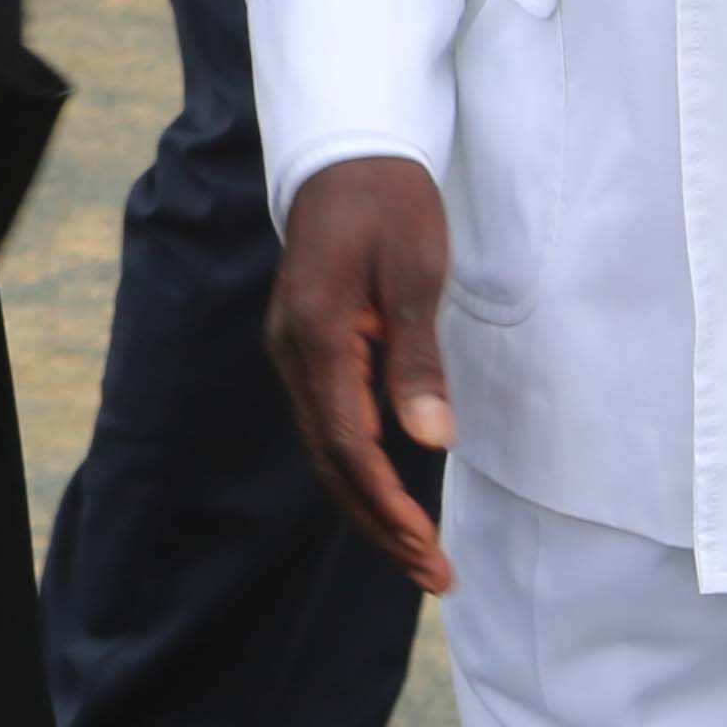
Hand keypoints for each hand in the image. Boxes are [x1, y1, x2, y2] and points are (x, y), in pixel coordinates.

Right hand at [266, 156, 455, 593]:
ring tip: (417, 551)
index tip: (429, 549)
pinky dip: (357, 467)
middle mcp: (293, 350)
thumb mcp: (416, 273)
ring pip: (325, 447)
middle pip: (331, 461)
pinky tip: (389, 492)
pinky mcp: (304, 345)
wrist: (347, 152)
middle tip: (434, 575)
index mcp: (318, 335)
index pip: (350, 445)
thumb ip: (418, 358)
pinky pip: (326, 422)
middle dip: (380, 523)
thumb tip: (430, 441)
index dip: (389, 504)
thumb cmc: (390, 204)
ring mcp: (292, 348)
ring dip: (368, 503)